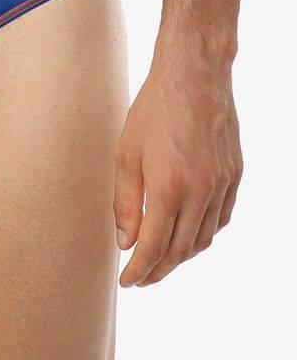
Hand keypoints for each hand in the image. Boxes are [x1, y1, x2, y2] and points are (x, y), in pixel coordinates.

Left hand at [113, 51, 241, 286]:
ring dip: (181, 256)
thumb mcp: (126, 154)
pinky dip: (203, 234)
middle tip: (140, 278)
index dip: (138, 270)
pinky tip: (188, 235)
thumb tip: (125, 242)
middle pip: (180, 250)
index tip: (127, 282)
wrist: (194, 76)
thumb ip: (126, 203)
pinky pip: (220, 219)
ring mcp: (222, 185)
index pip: (153, 247)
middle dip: (158, 270)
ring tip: (161, 261)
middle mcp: (200, 192)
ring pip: (203, 238)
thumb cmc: (153, 111)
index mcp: (169, 188)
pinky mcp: (235, 175)